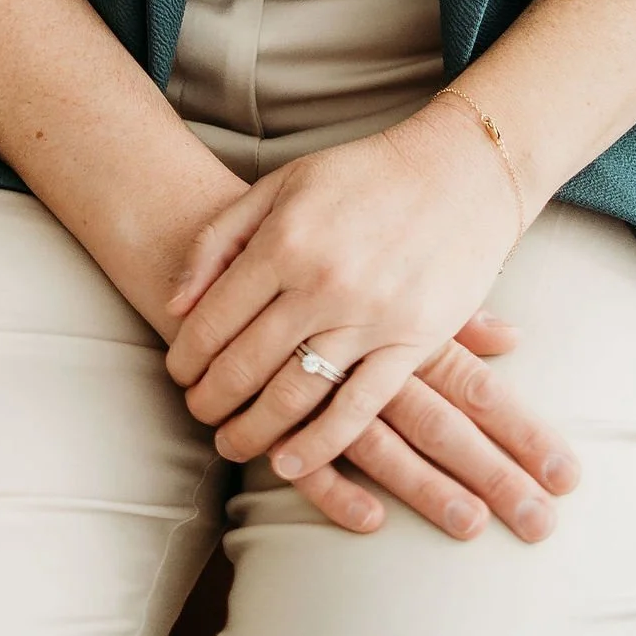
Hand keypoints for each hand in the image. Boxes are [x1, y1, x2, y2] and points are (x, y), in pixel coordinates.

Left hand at [161, 104, 577, 541]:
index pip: (214, 320)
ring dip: (253, 431)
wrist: (461, 171)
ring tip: (232, 443)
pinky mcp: (411, 343)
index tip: (177, 375)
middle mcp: (322, 283)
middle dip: (210, 400)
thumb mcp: (283, 184)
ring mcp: (369, 317)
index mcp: (286, 240)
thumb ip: (221, 238)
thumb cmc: (364, 175)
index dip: (186, 357)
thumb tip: (175, 303)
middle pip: (246, 365)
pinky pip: (356, 410)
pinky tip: (288, 463)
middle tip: (198, 413)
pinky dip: (317, 446)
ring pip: (293, 396)